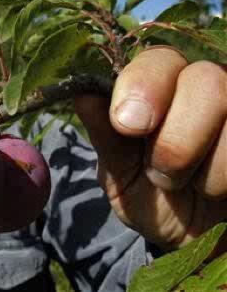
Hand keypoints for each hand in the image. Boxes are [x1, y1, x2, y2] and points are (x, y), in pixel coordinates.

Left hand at [75, 46, 225, 251]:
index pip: (159, 58)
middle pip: (207, 80)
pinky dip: (226, 180)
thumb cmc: (150, 196)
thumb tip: (82, 94)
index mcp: (162, 86)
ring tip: (191, 186)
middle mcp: (208, 87)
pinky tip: (220, 191)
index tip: (127, 125)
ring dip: (207, 169)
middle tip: (160, 174)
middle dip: (177, 139)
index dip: (143, 86)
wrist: (192, 237)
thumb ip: (106, 136)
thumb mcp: (120, 174)